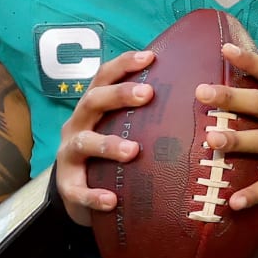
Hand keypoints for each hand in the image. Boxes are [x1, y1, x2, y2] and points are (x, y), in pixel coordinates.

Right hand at [54, 48, 155, 225]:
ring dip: (108, 144)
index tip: (150, 57)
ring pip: (84, 143)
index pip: (103, 77)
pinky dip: (94, 195)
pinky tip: (112, 200)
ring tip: (133, 151)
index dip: (123, 64)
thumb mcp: (118, 128)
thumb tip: (189, 93)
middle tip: (147, 94)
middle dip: (119, 95)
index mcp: (92, 108)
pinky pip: (78, 190)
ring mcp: (69, 154)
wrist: (76, 192)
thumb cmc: (107, 152)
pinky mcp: (67, 186)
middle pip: (92, 101)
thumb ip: (142, 114)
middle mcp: (77, 125)